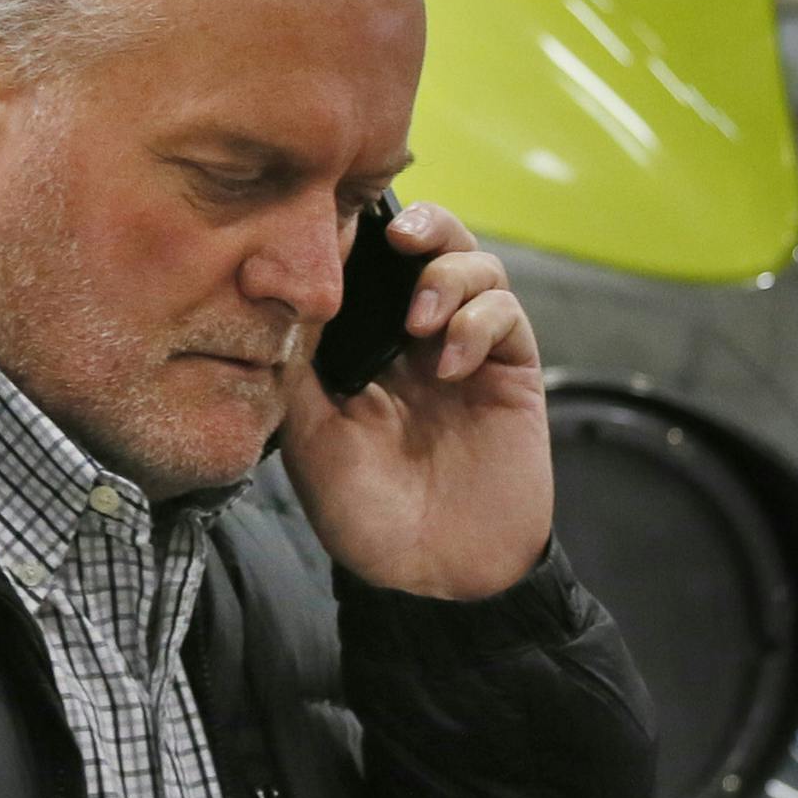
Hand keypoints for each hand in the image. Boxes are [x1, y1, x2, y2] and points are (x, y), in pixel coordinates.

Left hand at [278, 204, 550, 600]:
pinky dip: (480, 322)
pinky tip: (449, 363)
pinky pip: (508, 314)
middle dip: (422, 224)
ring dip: (449, 275)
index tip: (341, 222)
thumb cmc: (360, 510)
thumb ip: (300, 357)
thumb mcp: (308, 428)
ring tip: (420, 320)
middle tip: (399, 239)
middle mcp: (416, 335)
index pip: (371, 258)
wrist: (429, 574)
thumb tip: (286, 280)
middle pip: (433, 241)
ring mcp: (467, 350)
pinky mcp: (511, 373)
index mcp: (364, 340)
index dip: (363, 229)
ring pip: (477, 264)